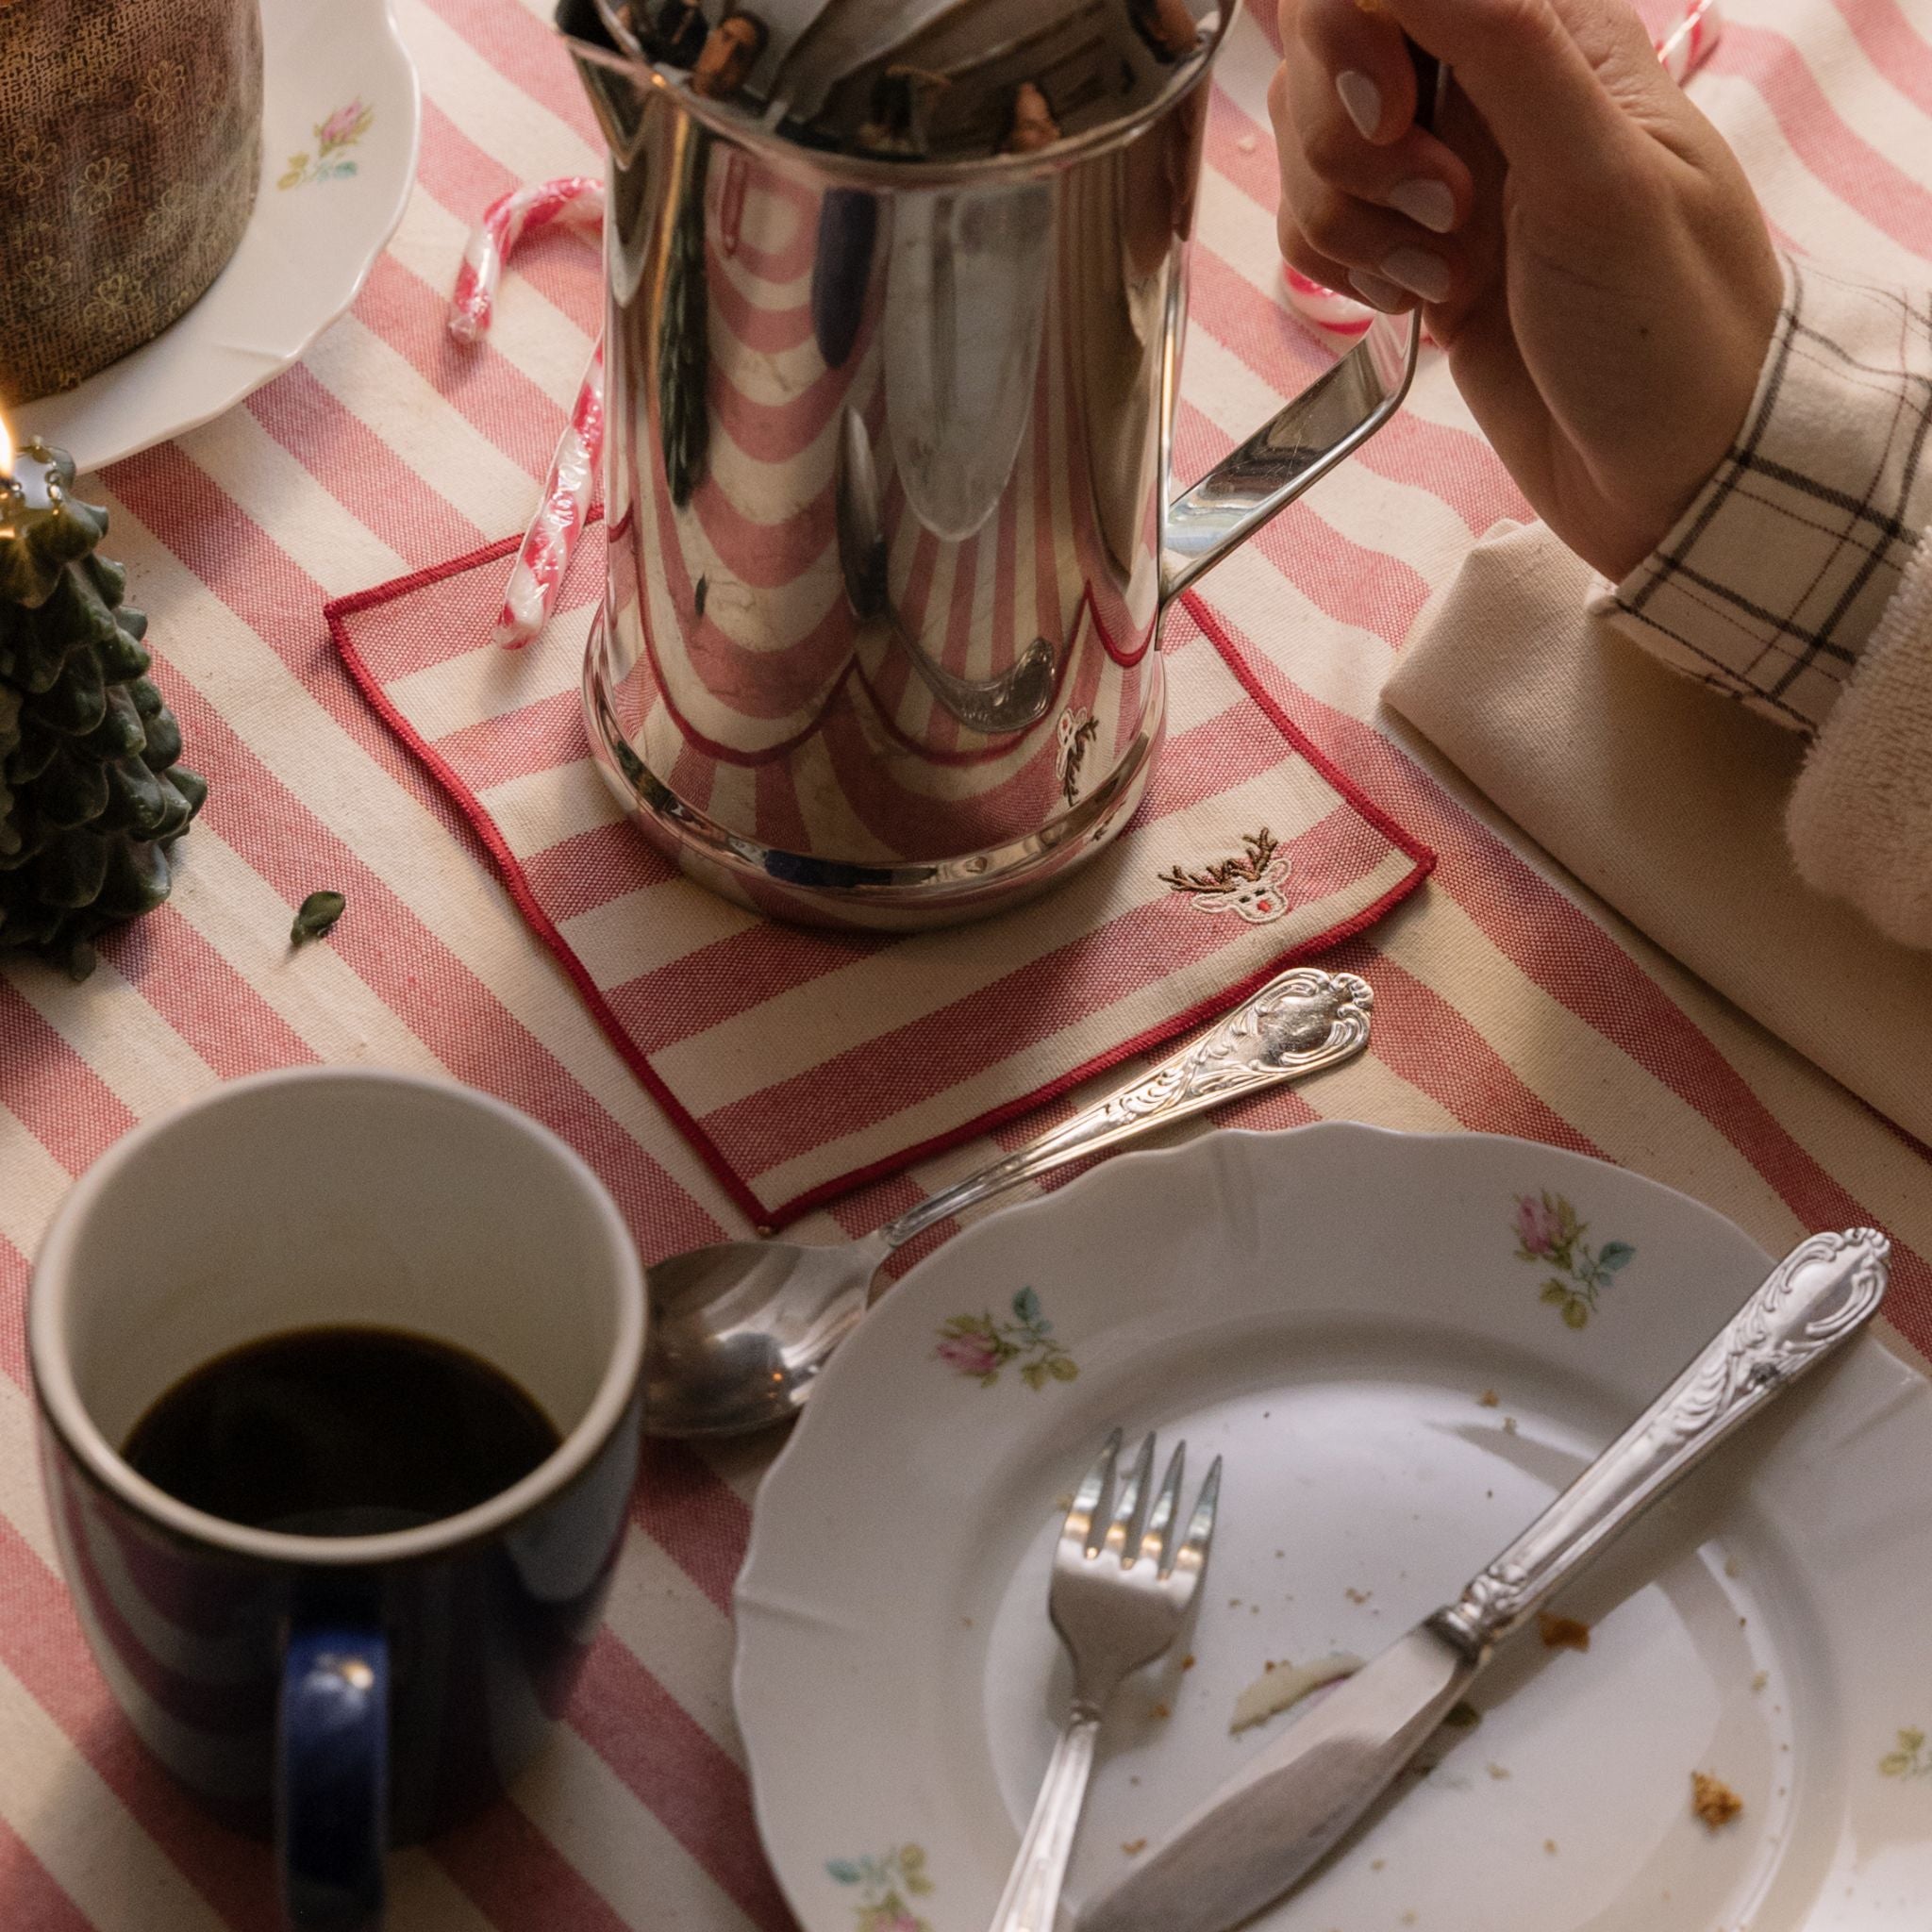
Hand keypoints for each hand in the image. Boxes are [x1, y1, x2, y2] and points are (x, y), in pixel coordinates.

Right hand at [1267, 0, 1783, 578]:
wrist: (1667, 474)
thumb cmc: (1666, 326)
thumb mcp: (1596, 175)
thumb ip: (1501, 42)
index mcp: (1549, 31)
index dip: (1351, 36)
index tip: (1386, 116)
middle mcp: (1483, 88)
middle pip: (1324, 60)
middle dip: (1350, 151)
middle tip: (1446, 216)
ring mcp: (1439, 174)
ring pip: (1311, 155)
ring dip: (1354, 226)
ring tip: (1449, 277)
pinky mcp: (1407, 252)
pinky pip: (1319, 230)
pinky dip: (1349, 273)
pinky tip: (1427, 305)